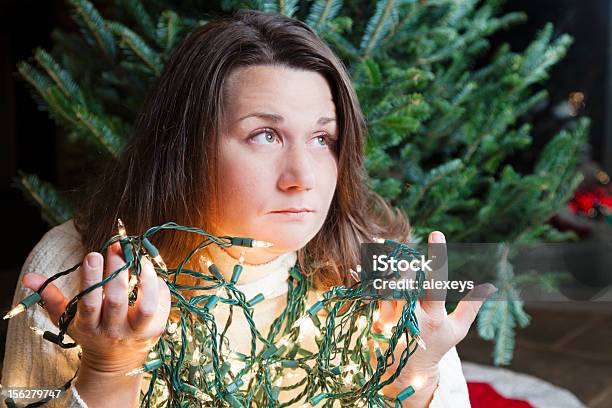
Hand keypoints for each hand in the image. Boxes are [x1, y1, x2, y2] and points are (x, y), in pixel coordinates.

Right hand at [22, 241, 170, 374]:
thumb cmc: (91, 332)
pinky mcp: (156, 330)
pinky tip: (151, 271)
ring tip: (141, 259)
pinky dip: (159, 286)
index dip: (91, 279)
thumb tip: (30, 277)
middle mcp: (113, 331)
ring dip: (146, 280)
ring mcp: (137, 332)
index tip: (93, 254)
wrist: (115, 364)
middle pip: (116, 301)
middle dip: (116, 272)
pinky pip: (162, 306)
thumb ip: (51, 297)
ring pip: (146, 307)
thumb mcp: (68, 320)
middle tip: (116, 247)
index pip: (88, 302)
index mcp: (89, 326)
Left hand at [369, 231, 496, 404]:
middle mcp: (411, 317)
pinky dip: (372, 276)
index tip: (436, 233)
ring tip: (384, 248)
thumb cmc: (437, 346)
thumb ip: (471, 307)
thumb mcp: (457, 330)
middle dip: (405, 261)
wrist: (406, 373)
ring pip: (386, 283)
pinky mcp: (373, 319)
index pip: (437, 282)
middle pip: (406, 279)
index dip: (437, 257)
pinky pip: (372, 292)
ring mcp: (389, 320)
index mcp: (434, 316)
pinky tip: (369, 264)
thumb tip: (490, 286)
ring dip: (387, 265)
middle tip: (401, 247)